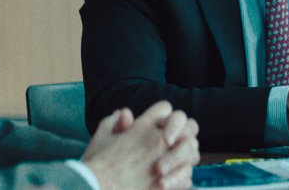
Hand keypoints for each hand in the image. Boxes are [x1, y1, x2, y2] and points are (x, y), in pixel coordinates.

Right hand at [82, 101, 198, 189]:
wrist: (97, 189)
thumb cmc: (97, 163)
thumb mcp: (103, 134)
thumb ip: (115, 121)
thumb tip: (124, 113)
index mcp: (143, 126)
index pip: (165, 108)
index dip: (163, 114)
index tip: (159, 123)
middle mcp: (158, 140)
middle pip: (187, 124)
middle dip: (184, 129)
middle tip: (176, 140)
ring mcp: (166, 162)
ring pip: (192, 150)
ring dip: (186, 154)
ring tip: (175, 160)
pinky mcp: (168, 184)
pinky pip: (188, 176)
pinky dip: (182, 177)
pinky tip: (171, 180)